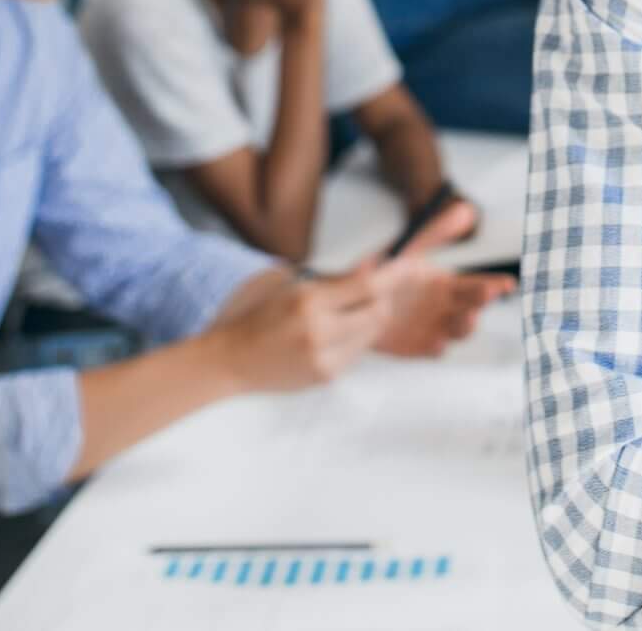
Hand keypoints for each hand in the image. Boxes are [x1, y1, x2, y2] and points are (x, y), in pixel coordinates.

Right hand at [210, 266, 384, 392]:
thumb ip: (334, 279)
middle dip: (384, 298)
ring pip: (372, 334)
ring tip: (345, 311)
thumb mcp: (291, 284)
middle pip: (378, 313)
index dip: (394, 275)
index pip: (367, 288)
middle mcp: (319, 332)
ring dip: (370, 318)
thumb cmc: (256, 315)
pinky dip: (355, 338)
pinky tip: (333, 332)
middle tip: (378, 288)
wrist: (230, 361)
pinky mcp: (326, 377)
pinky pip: (357, 352)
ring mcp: (324, 359)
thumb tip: (373, 266)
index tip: (411, 265)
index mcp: (308, 302)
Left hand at [369, 197, 514, 357]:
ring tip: (466, 319)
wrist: (349, 301)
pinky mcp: (415, 347)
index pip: (477, 285)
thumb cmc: (382, 272)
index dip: (493, 285)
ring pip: (457, 331)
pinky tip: (436, 344)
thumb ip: (437, 232)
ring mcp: (431, 329)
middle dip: (481, 303)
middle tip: (485, 297)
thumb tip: (466, 209)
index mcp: (445, 285)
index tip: (507, 283)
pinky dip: (435, 348)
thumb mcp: (409, 250)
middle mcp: (443, 309)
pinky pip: (429, 350)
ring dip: (465, 326)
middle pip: (471, 307)